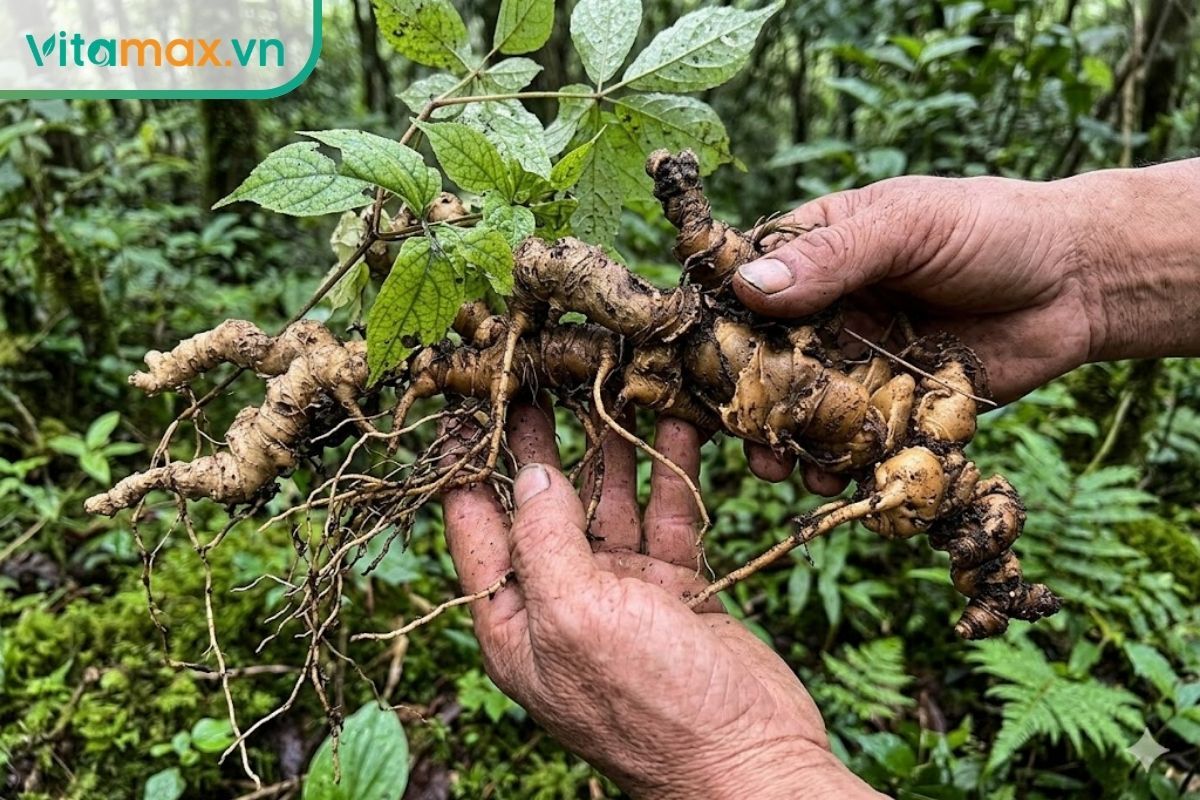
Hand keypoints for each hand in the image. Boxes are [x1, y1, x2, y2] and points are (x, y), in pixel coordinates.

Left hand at [441, 404, 881, 799]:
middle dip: (539, 442)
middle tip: (538, 373)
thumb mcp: (577, 618)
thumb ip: (545, 540)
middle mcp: (562, 602)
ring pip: (607, 502)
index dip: (470, 463)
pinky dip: (669, 471)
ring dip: (609, 446)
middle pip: (542, 506)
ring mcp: (621, 594)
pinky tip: (675, 422)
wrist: (751, 760)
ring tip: (607, 381)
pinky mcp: (675, 587)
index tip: (472, 399)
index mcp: (516, 622)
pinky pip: (666, 515)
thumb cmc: (653, 707)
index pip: (476, 527)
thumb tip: (530, 473)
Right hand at [733, 160, 1199, 487]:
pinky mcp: (895, 406)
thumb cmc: (993, 229)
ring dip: (787, 441)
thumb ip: (833, 256)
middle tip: (737, 431)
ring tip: (779, 468)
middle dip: (745, 400)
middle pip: (764, 361)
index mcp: (816, 253)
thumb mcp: (908, 226)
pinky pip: (855, 441)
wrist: (1079, 281)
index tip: (689, 362)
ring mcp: (859, 362)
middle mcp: (828, 311)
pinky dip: (840, 465)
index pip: (744, 287)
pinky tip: (833, 481)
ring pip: (804, 410)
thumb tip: (750, 284)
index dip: (715, 324)